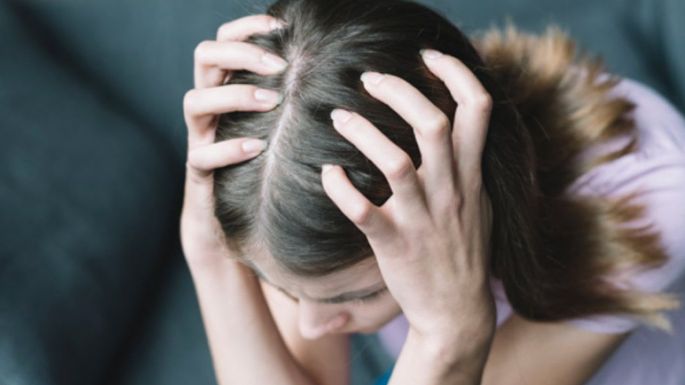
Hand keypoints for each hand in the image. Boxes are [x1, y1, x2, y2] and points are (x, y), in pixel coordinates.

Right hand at [180, 14, 287, 267]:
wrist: (230, 227)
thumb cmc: (265, 170)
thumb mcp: (280, 129)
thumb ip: (294, 103)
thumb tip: (342, 78)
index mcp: (226, 89)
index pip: (223, 41)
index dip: (246, 27)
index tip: (281, 25)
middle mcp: (208, 109)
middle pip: (203, 57)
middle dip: (240, 53)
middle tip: (278, 65)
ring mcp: (199, 139)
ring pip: (194, 101)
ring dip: (235, 94)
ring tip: (273, 101)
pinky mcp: (199, 175)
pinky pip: (201, 156)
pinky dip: (228, 149)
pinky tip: (257, 148)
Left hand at [321, 49, 495, 349]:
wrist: (457, 314)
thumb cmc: (463, 253)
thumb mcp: (480, 202)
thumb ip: (469, 163)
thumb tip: (458, 125)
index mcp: (471, 176)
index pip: (478, 109)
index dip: (455, 73)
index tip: (427, 56)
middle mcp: (451, 191)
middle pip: (432, 123)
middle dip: (398, 91)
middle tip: (368, 79)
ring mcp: (423, 219)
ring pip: (395, 162)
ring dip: (362, 132)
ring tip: (338, 116)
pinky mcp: (395, 245)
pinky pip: (363, 211)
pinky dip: (340, 188)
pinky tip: (327, 173)